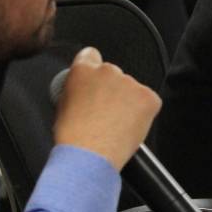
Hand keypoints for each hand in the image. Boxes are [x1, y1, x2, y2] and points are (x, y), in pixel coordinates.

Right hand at [53, 47, 160, 169]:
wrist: (89, 156)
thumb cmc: (73, 138)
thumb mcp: (62, 105)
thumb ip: (75, 89)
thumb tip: (82, 92)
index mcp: (84, 70)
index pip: (91, 55)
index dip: (93, 70)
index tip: (95, 83)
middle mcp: (108, 71)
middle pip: (114, 75)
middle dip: (112, 90)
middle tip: (106, 113)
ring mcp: (130, 83)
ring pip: (131, 89)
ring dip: (127, 102)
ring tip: (116, 125)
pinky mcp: (148, 98)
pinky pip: (148, 101)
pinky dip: (143, 112)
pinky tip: (129, 126)